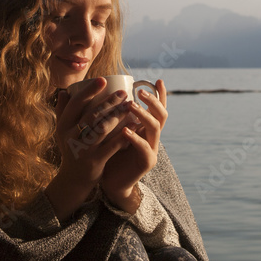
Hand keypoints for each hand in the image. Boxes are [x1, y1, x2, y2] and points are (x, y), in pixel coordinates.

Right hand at [44, 78, 142, 220]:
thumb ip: (63, 111)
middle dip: (109, 102)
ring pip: (103, 128)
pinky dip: (124, 134)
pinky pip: (112, 145)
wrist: (73, 179)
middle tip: (124, 93)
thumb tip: (64, 91)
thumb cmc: (71, 148)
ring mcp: (83, 149)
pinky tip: (135, 125)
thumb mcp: (62, 131)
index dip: (89, 90)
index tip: (103, 79)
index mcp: (63, 125)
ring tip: (131, 106)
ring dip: (118, 115)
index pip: (75, 103)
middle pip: (92, 115)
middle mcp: (71, 136)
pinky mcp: (95, 161)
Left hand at [99, 79, 167, 212]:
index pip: (157, 107)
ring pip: (155, 128)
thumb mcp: (111, 129)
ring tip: (131, 106)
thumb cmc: (110, 152)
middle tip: (140, 92)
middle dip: (153, 101)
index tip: (158, 80)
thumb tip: (99, 92)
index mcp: (145, 126)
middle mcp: (152, 135)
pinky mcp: (147, 162)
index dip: (159, 94)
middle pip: (161, 114)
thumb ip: (111, 114)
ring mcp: (152, 148)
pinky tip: (125, 130)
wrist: (111, 180)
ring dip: (144, 115)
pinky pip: (144, 148)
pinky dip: (135, 138)